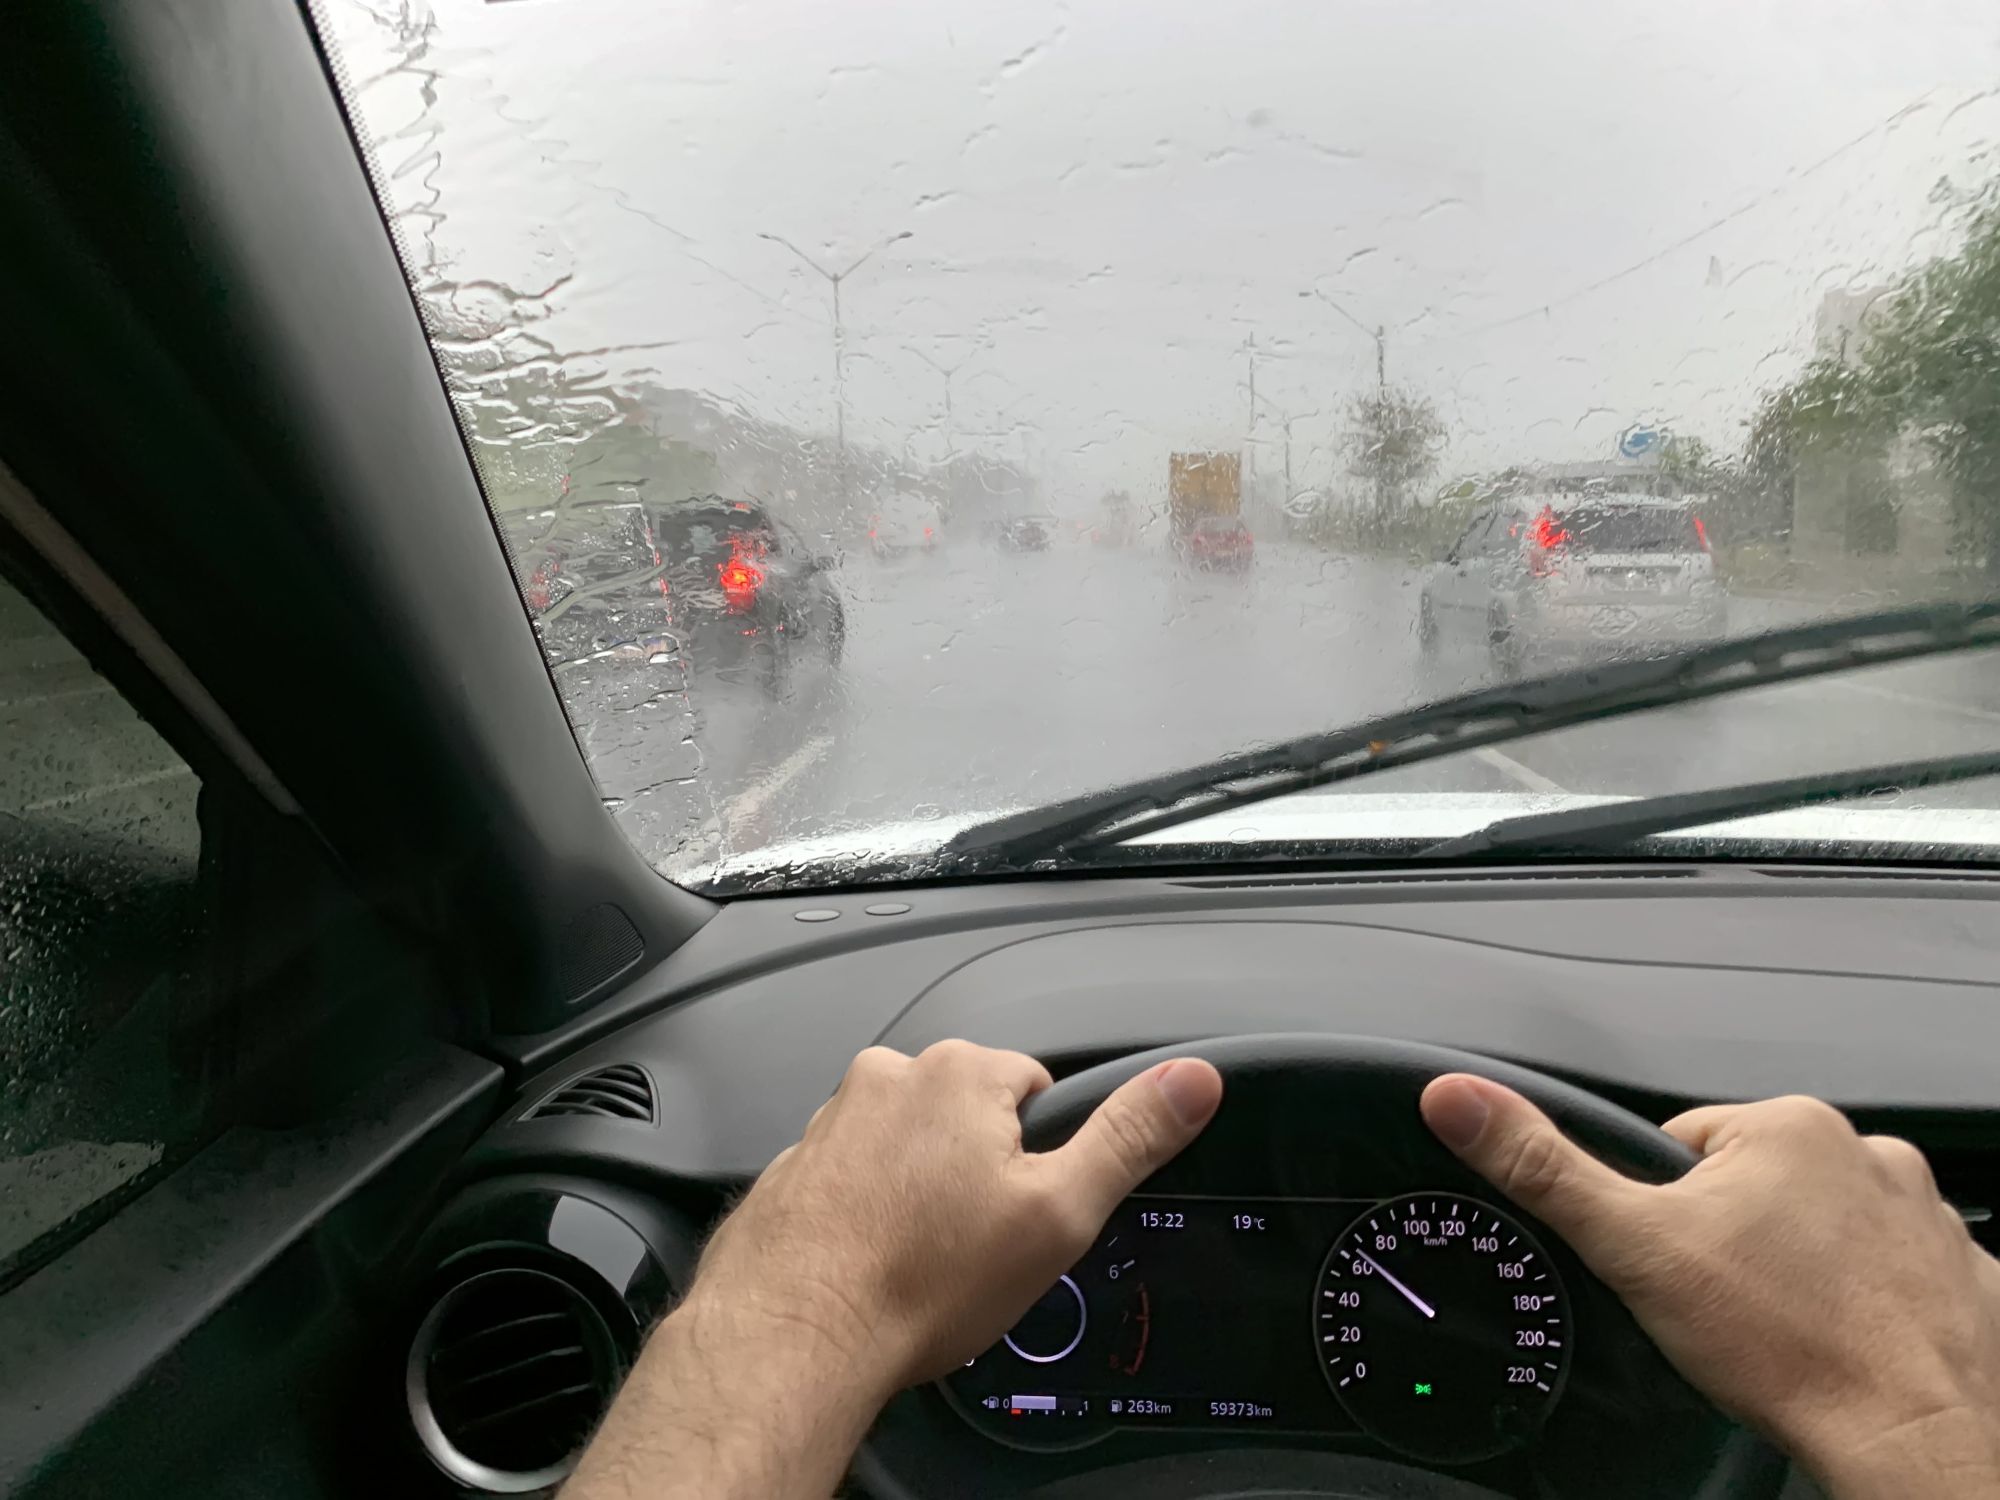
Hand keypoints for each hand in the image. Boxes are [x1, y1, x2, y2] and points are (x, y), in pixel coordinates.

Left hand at [691, 1040, 1222, 1396]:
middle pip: (968, 1117)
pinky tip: (876, 1263)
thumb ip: (1129, 1138)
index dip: (1044, 1157)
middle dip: (980, 1174)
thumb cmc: (918, 1280)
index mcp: (960, 1072)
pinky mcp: (795, 1165)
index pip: (1036, 1088)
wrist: (796, 1335)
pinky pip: (855, 1180)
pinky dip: (869, 1213)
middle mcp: (889, 1077)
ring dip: (922, 1193)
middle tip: (977, 1245)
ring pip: (909, 1149)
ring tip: (922, 1261)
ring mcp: (833, 1120)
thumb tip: (1192, 1081)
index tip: (1027, 1208)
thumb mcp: (1059, 1212)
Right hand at [1421, 1076, 1999, 1497]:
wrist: (1910, 1438)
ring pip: (1829, 1231)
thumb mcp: (1632, 1247)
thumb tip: (1458, 1099)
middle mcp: (1869, 1153)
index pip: (1690, 1150)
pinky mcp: (1966, 1276)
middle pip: (1760, 1188)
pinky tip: (1846, 1342)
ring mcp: (1929, 1216)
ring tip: (1788, 1329)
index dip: (1664, 1214)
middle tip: (1729, 1305)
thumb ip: (1541, 1168)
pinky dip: (1869, 1305)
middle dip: (1736, 1242)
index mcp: (1786, 1125)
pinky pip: (1897, 1275)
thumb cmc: (1788, 1349)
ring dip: (1804, 1270)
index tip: (1678, 1266)